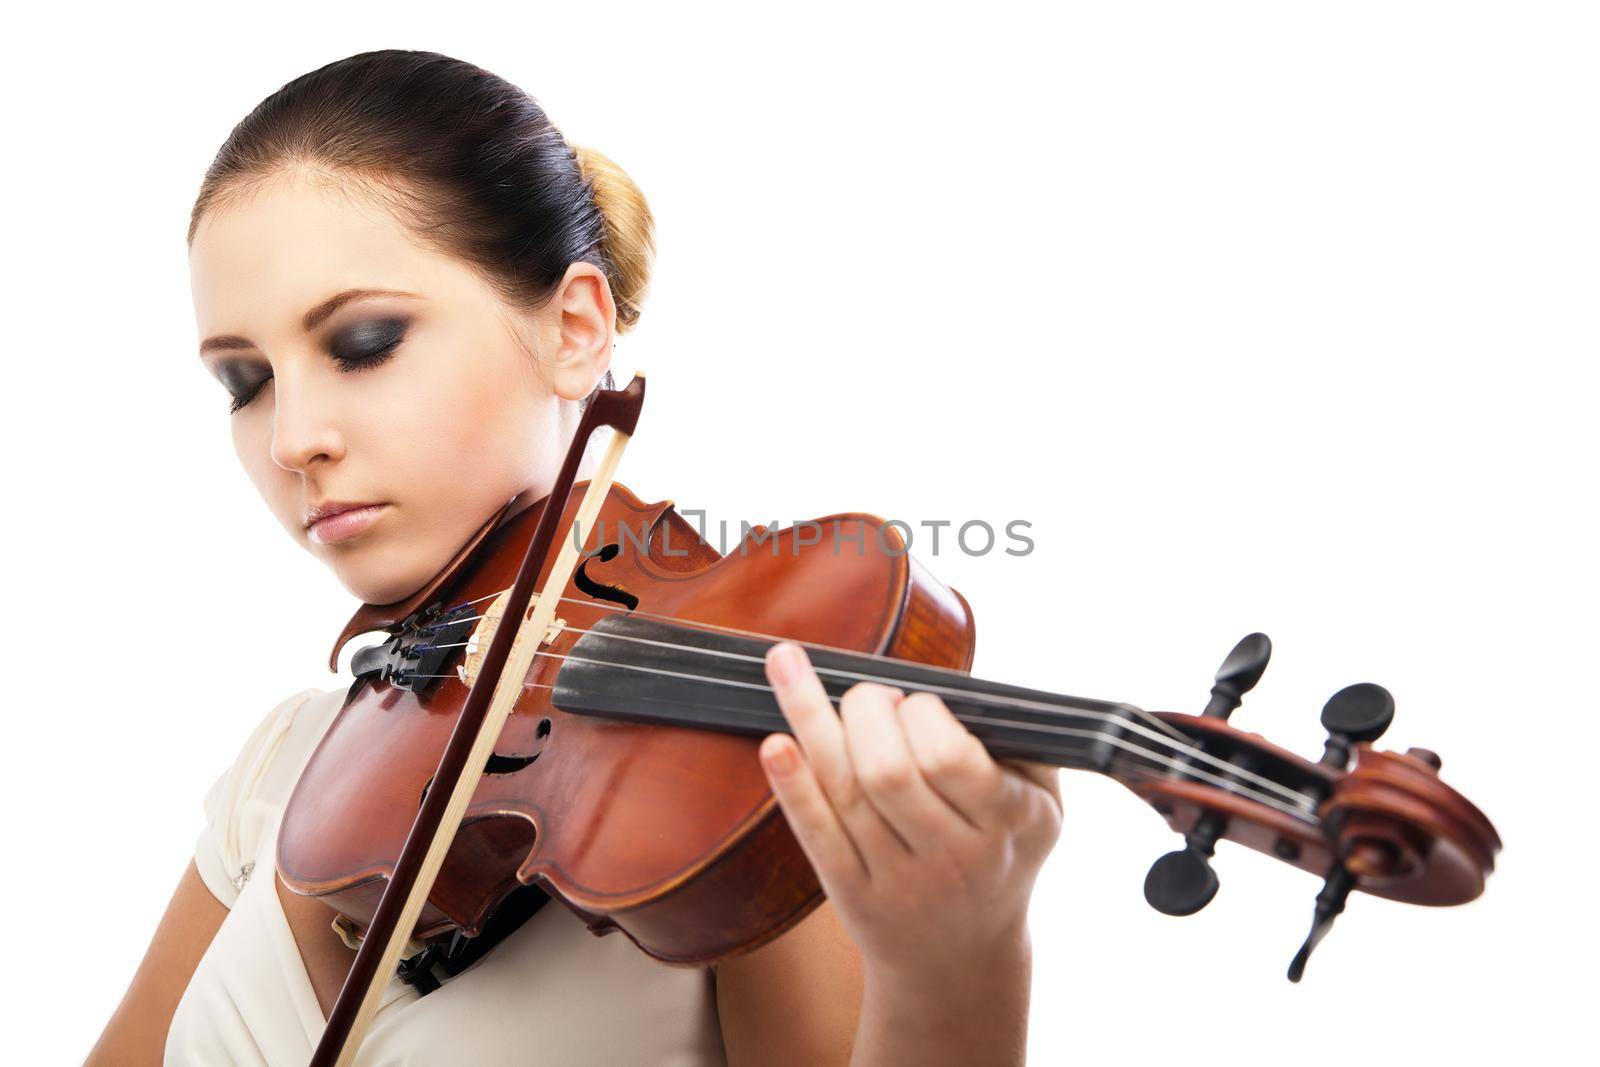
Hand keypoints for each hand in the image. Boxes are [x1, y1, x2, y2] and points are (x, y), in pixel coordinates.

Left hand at [758, 641, 1063, 989]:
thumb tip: (956, 684)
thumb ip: (1017, 741)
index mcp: (1008, 821)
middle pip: (887, 771)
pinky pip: (817, 833)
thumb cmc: (1001, 852)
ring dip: (808, 718)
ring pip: (845, 791)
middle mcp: (955, 856)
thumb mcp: (1041, 803)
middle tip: (866, 698)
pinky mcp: (852, 894)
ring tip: (785, 664)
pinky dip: (793, 785)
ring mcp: (900, 880)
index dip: (921, 713)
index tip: (915, 703)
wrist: (963, 957)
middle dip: (864, 711)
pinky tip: (774, 742)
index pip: (949, 756)